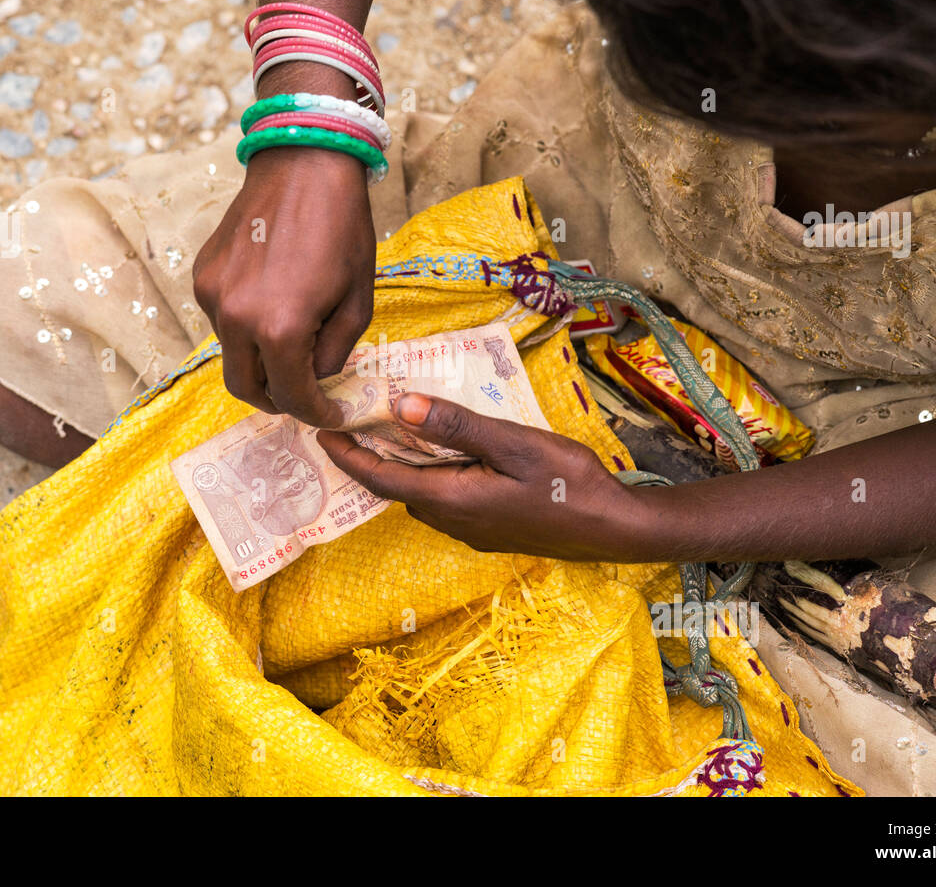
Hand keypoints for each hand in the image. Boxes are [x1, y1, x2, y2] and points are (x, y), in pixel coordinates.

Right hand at [193, 145, 374, 427]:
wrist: (303, 162)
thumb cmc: (342, 227)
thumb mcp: (357, 300)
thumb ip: (335, 353)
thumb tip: (318, 381)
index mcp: (279, 329)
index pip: (291, 397)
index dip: (314, 414)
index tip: (330, 415)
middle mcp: (236, 318)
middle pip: (246, 387)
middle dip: (277, 400)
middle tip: (303, 397)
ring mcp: (212, 296)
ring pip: (233, 354)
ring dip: (261, 359)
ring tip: (294, 339)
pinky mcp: (203, 276)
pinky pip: (223, 320)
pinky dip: (247, 327)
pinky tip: (273, 302)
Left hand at [316, 392, 633, 560]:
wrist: (615, 528)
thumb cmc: (568, 484)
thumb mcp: (512, 444)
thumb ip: (456, 427)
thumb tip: (401, 407)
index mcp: (450, 500)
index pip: (380, 478)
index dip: (346, 455)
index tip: (320, 428)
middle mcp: (452, 520)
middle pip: (396, 485)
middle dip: (371, 453)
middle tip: (356, 414)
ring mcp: (472, 528)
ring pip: (422, 491)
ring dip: (403, 461)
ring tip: (394, 422)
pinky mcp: (490, 526)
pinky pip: (445, 496)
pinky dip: (431, 470)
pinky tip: (444, 446)